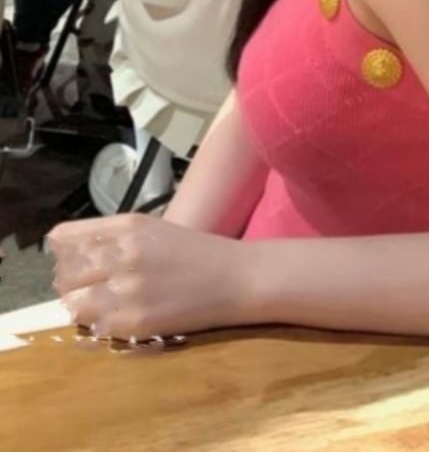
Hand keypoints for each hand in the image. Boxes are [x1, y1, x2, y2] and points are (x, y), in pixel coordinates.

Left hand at [47, 213, 248, 340]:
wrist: (238, 278)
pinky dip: (103, 325)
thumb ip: (112, 237)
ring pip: (72, 304)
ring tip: (108, 305)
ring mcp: (127, 290)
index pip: (63, 239)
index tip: (77, 262)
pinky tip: (125, 318)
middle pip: (64, 273)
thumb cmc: (197, 252)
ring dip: (85, 306)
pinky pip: (95, 328)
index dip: (65, 253)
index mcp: (128, 226)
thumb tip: (66, 254)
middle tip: (96, 288)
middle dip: (73, 283)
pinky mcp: (135, 321)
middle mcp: (123, 254)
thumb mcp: (153, 230)